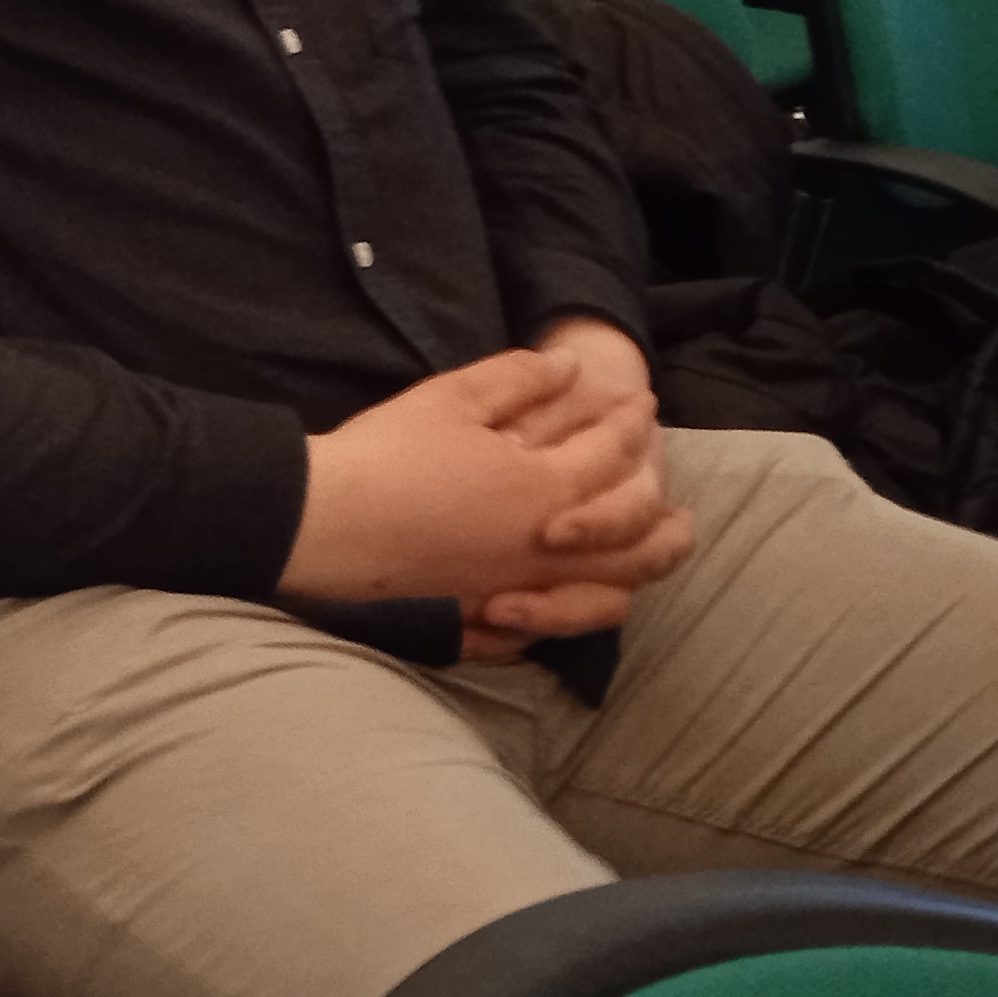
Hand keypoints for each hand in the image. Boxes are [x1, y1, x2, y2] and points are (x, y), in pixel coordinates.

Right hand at [282, 337, 689, 654]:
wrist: (319, 527)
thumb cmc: (384, 457)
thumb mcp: (450, 398)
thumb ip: (518, 378)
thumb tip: (569, 368)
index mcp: (544, 488)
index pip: (610, 453)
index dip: (630, 421)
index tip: (641, 401)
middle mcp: (546, 549)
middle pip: (635, 539)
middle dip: (665, 517)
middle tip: (678, 505)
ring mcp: (517, 590)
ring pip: (607, 594)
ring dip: (637, 574)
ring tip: (643, 561)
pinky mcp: (482, 619)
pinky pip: (552, 628)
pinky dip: (576, 614)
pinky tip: (572, 600)